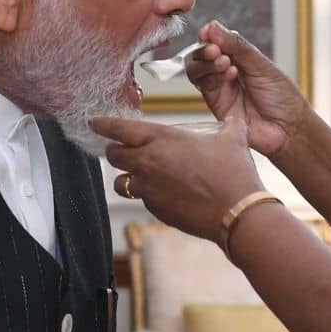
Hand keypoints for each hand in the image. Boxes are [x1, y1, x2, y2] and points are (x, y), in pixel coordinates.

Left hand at [93, 116, 264, 246]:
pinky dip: (147, 195)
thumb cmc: (234, 173)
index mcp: (162, 139)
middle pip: (113, 155)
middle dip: (115, 151)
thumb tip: (234, 119)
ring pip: (121, 182)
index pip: (120, 129)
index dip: (104, 125)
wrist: (235, 212)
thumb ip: (229, 126)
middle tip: (121, 149)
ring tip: (138, 175)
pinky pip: (142, 199)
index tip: (95, 122)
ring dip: (125, 177)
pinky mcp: (155, 209)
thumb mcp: (233, 140)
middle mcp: (149, 162)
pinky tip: (164, 193)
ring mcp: (149, 189)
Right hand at [186, 21, 314, 157]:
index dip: (210, 36)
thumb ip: (237, 46)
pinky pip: (203, 86)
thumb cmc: (282, 97)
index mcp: (240, 59)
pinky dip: (212, 76)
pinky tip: (230, 75)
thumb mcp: (262, 65)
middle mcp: (226, 72)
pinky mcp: (216, 104)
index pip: (216, 41)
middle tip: (217, 51)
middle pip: (201, 55)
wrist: (288, 128)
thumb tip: (212, 26)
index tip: (209, 32)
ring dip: (207, 62)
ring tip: (226, 63)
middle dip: (206, 49)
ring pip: (196, 69)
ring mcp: (220, 88)